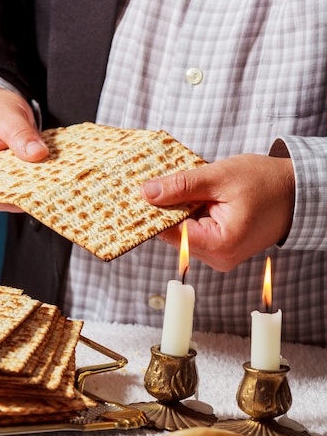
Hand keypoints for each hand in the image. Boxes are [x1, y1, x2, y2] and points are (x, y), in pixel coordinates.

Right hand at [0, 87, 48, 211]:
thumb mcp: (5, 115)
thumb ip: (20, 134)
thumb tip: (38, 154)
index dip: (11, 194)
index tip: (36, 190)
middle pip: (1, 196)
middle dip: (26, 192)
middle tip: (54, 187)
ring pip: (13, 194)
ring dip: (33, 189)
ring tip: (56, 183)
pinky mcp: (5, 181)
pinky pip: (20, 186)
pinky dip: (34, 182)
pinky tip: (50, 178)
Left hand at [140, 154, 294, 270]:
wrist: (297, 192)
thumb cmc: (267, 183)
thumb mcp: (220, 177)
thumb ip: (181, 186)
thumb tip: (147, 193)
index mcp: (220, 244)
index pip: (169, 233)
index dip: (153, 212)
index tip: (138, 194)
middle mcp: (218, 258)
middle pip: (174, 235)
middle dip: (167, 209)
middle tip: (159, 183)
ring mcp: (220, 257)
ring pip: (183, 233)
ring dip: (181, 210)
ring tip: (190, 188)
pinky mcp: (221, 250)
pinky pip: (195, 232)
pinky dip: (192, 214)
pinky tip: (198, 198)